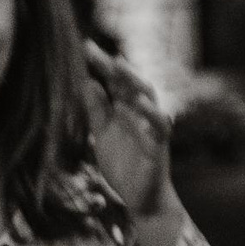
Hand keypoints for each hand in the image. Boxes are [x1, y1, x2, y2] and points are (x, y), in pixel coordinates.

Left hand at [83, 45, 170, 213]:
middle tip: (95, 50)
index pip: (113, 82)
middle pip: (129, 83)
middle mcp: (140, 113)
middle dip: (114, 66)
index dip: (101, 65)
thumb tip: (88, 81)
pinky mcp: (160, 144)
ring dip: (132, 81)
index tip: (84, 46)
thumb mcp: (103, 135)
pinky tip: (139, 104)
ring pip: (147, 97)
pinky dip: (150, 113)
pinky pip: (159, 125)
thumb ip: (98, 110)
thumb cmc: (124, 166)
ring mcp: (152, 126)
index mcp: (125, 110)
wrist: (142, 199)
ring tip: (118, 66)